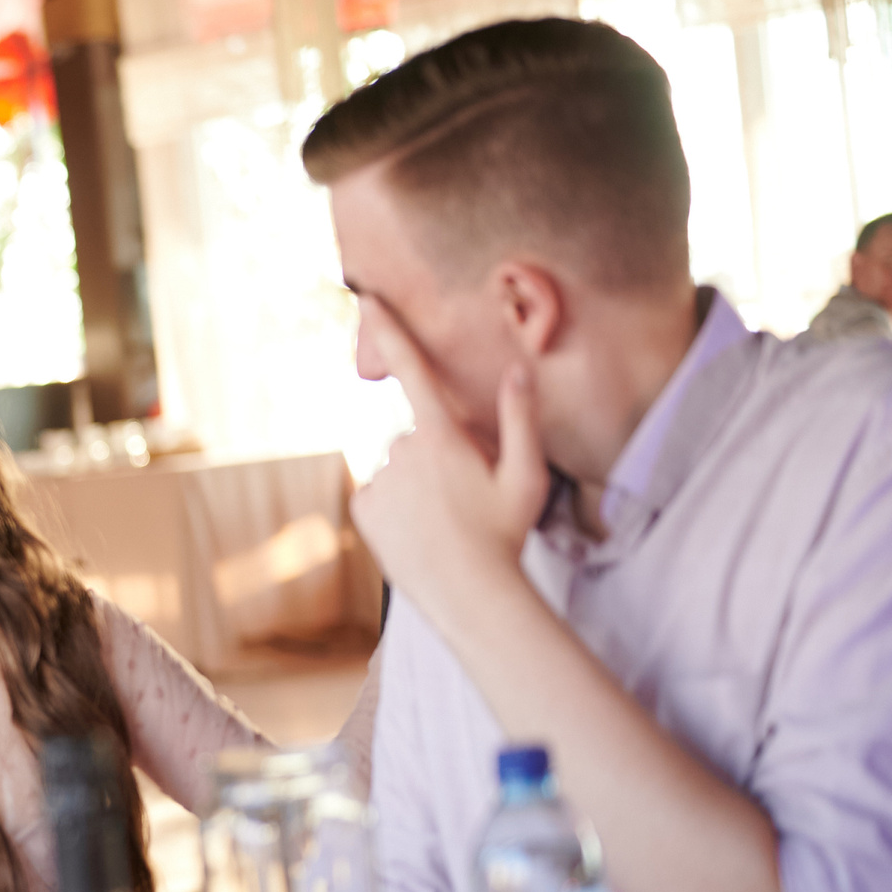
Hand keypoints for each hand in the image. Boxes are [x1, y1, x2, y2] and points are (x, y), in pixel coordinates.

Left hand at [350, 303, 550, 618]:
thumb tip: (519, 370)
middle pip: (419, 434)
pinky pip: (381, 493)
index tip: (367, 298)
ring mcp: (379, 480)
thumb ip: (521, 419)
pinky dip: (397, 504)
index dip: (391, 332)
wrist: (468, 593)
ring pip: (399, 466)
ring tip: (445, 517)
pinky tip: (419, 527)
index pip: (414, 371)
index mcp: (442, 437)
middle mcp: (402, 450)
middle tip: (465, 492)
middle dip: (438, 453)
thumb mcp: (527, 475)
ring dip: (418, 481)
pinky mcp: (363, 508)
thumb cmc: (504, 533)